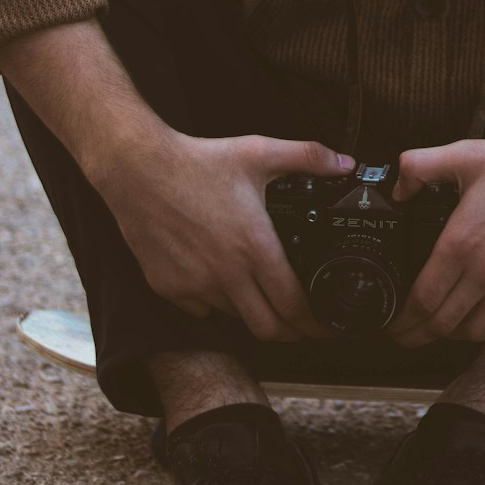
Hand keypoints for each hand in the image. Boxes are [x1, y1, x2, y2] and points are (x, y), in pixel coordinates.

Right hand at [89, 128, 352, 342]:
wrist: (137, 168)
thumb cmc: (200, 160)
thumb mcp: (259, 152)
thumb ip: (308, 157)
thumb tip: (347, 163)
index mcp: (255, 247)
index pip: (294, 305)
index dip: (316, 323)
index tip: (328, 327)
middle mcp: (227, 275)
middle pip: (268, 328)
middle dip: (291, 332)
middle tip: (302, 325)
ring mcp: (195, 285)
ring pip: (235, 317)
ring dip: (254, 313)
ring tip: (264, 298)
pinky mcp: (168, 287)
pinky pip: (200, 309)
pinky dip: (215, 304)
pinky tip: (221, 282)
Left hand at [388, 136, 484, 348]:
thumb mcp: (463, 154)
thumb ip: (418, 166)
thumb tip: (397, 189)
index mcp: (460, 244)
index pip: (422, 300)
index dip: (403, 321)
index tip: (394, 326)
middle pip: (443, 325)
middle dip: (419, 336)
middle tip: (408, 336)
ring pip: (476, 332)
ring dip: (455, 334)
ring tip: (445, 324)